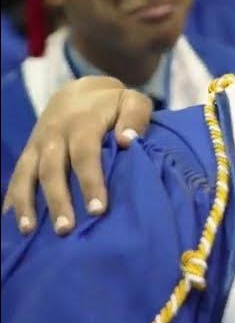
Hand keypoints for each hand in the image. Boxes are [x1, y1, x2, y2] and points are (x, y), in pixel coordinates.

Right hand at [2, 76, 153, 235]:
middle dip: (57, 201)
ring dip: (26, 204)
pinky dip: (11, 198)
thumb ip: (135, 117)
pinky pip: (15, 176)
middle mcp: (55, 135)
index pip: (85, 155)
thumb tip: (127, 141)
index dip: (90, 182)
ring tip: (29, 232)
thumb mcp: (132, 100)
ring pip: (26, 174)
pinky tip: (10, 221)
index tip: (98, 210)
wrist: (80, 90)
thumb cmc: (113, 103)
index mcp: (82, 123)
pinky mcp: (27, 152)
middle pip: (52, 170)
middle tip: (65, 230)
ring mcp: (37, 144)